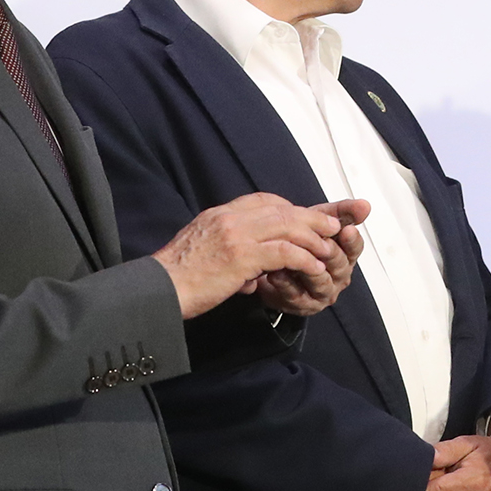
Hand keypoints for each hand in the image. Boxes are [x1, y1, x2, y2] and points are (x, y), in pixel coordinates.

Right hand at [152, 195, 367, 319]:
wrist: (157, 291)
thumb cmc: (178, 280)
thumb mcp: (204, 254)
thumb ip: (231, 256)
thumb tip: (252, 276)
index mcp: (220, 214)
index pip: (264, 200)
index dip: (290, 208)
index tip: (305, 218)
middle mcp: (229, 218)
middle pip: (282, 209)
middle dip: (312, 217)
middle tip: (333, 225)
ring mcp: (236, 234)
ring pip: (287, 226)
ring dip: (314, 237)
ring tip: (331, 247)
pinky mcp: (242, 256)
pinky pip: (284, 252)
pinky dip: (304, 258)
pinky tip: (315, 267)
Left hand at [253, 200, 368, 313]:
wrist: (274, 265)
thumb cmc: (301, 244)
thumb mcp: (320, 222)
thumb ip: (342, 212)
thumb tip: (365, 205)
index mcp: (345, 256)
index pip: (355, 248)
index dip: (352, 240)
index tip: (347, 230)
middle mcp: (337, 276)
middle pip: (340, 265)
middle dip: (331, 252)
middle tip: (322, 242)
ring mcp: (321, 292)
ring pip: (321, 281)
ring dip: (308, 268)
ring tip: (296, 255)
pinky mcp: (301, 305)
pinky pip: (295, 295)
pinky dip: (286, 283)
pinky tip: (277, 272)